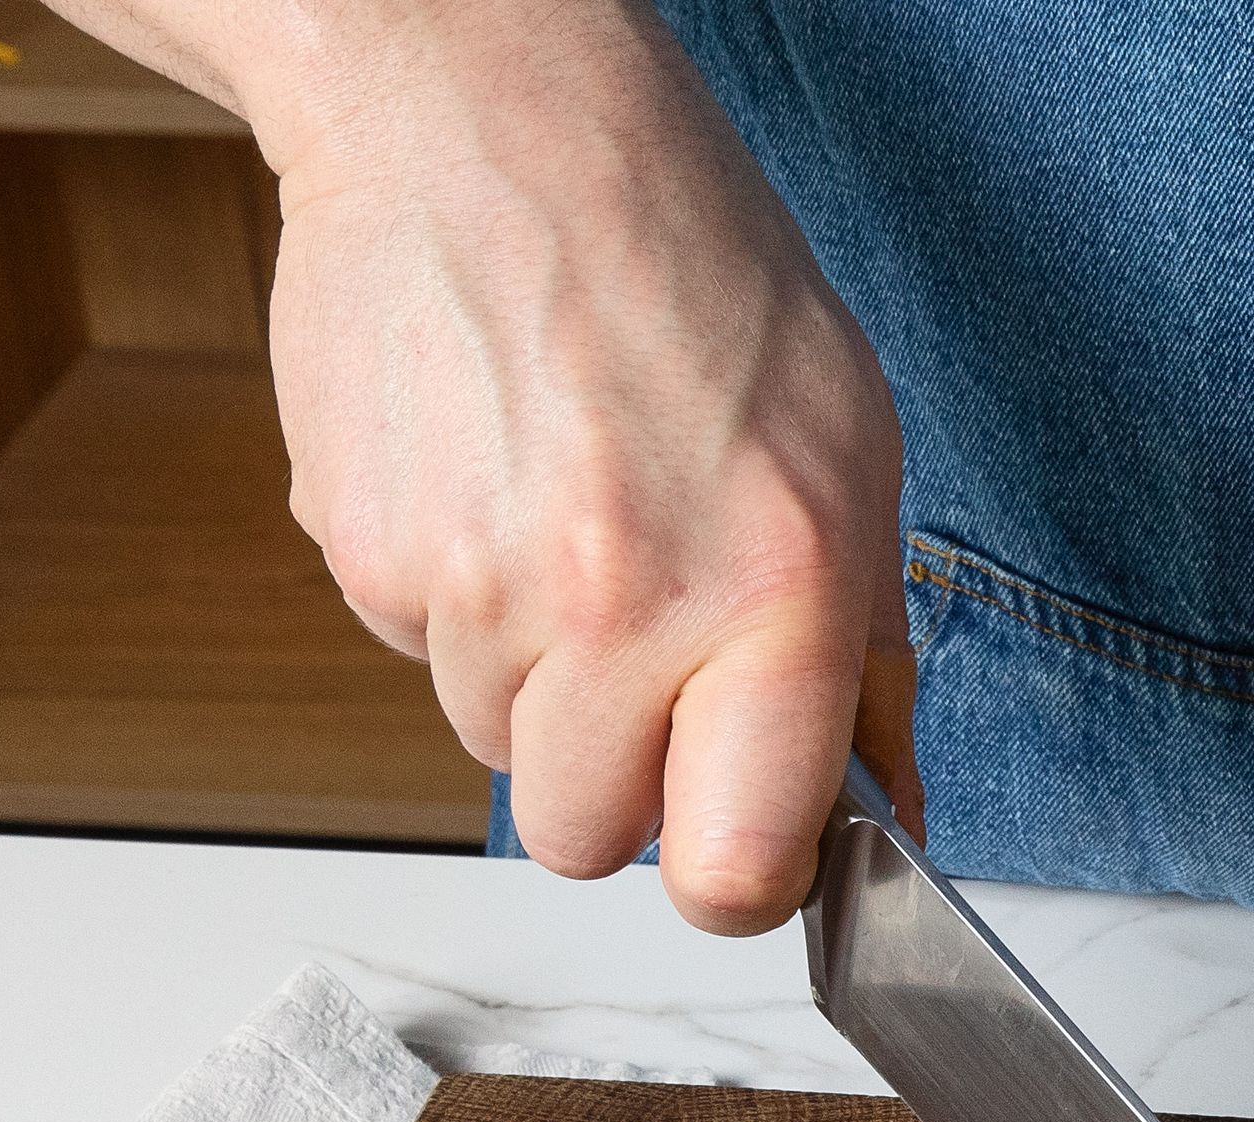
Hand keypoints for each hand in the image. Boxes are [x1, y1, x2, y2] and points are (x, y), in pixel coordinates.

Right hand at [253, 2, 912, 927]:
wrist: (485, 115)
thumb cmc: (686, 265)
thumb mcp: (851, 453)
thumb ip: (867, 658)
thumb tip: (887, 811)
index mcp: (774, 590)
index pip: (737, 872)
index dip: (738, 875)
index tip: (741, 836)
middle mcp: (622, 603)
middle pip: (588, 841)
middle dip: (617, 778)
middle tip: (644, 653)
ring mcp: (478, 588)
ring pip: (496, 752)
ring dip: (533, 677)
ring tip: (570, 521)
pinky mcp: (367, 557)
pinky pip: (417, 658)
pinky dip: (455, 603)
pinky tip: (494, 482)